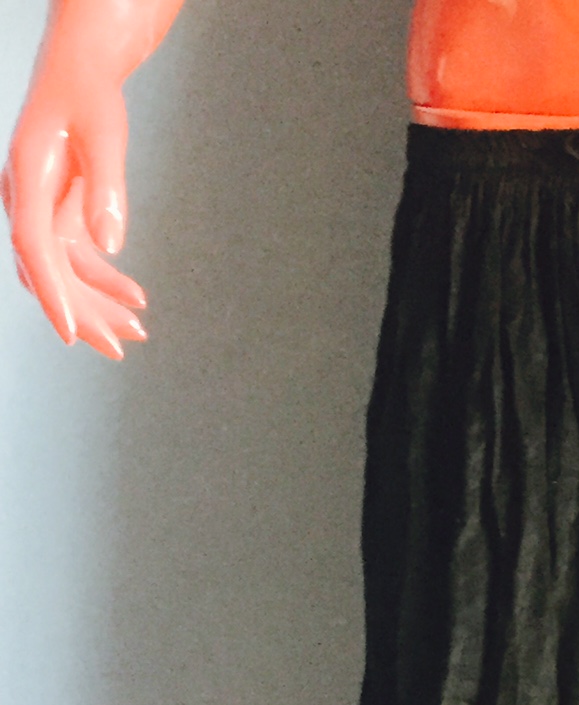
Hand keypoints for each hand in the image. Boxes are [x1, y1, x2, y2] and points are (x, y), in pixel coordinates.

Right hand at [3, 71, 147, 358]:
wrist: (82, 69)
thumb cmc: (90, 93)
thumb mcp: (104, 133)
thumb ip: (106, 188)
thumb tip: (112, 245)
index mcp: (26, 177)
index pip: (33, 246)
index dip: (52, 293)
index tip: (70, 334)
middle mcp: (27, 199)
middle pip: (47, 271)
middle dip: (82, 313)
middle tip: (120, 348)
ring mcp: (42, 209)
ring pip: (64, 273)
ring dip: (98, 304)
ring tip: (139, 330)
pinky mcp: (60, 214)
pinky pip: (78, 261)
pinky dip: (106, 282)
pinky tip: (136, 298)